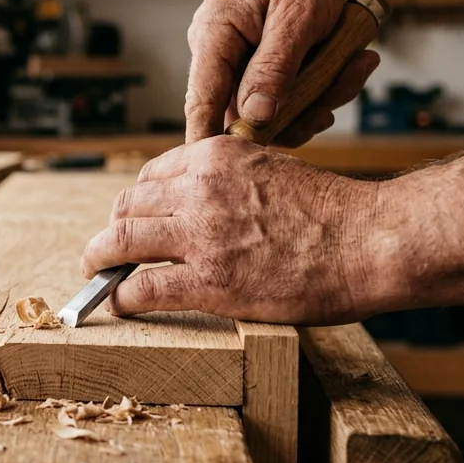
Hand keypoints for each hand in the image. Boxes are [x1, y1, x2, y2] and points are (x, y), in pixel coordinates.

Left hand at [80, 137, 394, 324]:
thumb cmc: (332, 210)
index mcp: (215, 158)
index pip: (150, 174)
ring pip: (121, 241)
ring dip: (99, 258)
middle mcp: (199, 189)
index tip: (132, 217)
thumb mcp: (271, 167)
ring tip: (94, 272)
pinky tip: (119, 304)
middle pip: (127, 205)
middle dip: (111, 228)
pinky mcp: (209, 282)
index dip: (136, 201)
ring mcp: (201, 236)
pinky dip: (122, 297)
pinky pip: (144, 288)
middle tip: (105, 248)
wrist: (369, 240)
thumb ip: (229, 178)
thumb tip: (200, 198)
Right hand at [185, 0, 379, 143]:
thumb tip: (256, 118)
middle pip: (244, 113)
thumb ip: (274, 68)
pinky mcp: (262, 65)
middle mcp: (218, 53)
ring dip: (319, 96)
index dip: (209, 142)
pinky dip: (322, 85)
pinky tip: (352, 62)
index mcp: (213, 36)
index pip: (201, 102)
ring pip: (272, 107)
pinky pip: (287, 93)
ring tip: (357, 64)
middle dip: (297, 112)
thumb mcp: (297, 16)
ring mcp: (239, 61)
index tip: (223, 176)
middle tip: (338, 101)